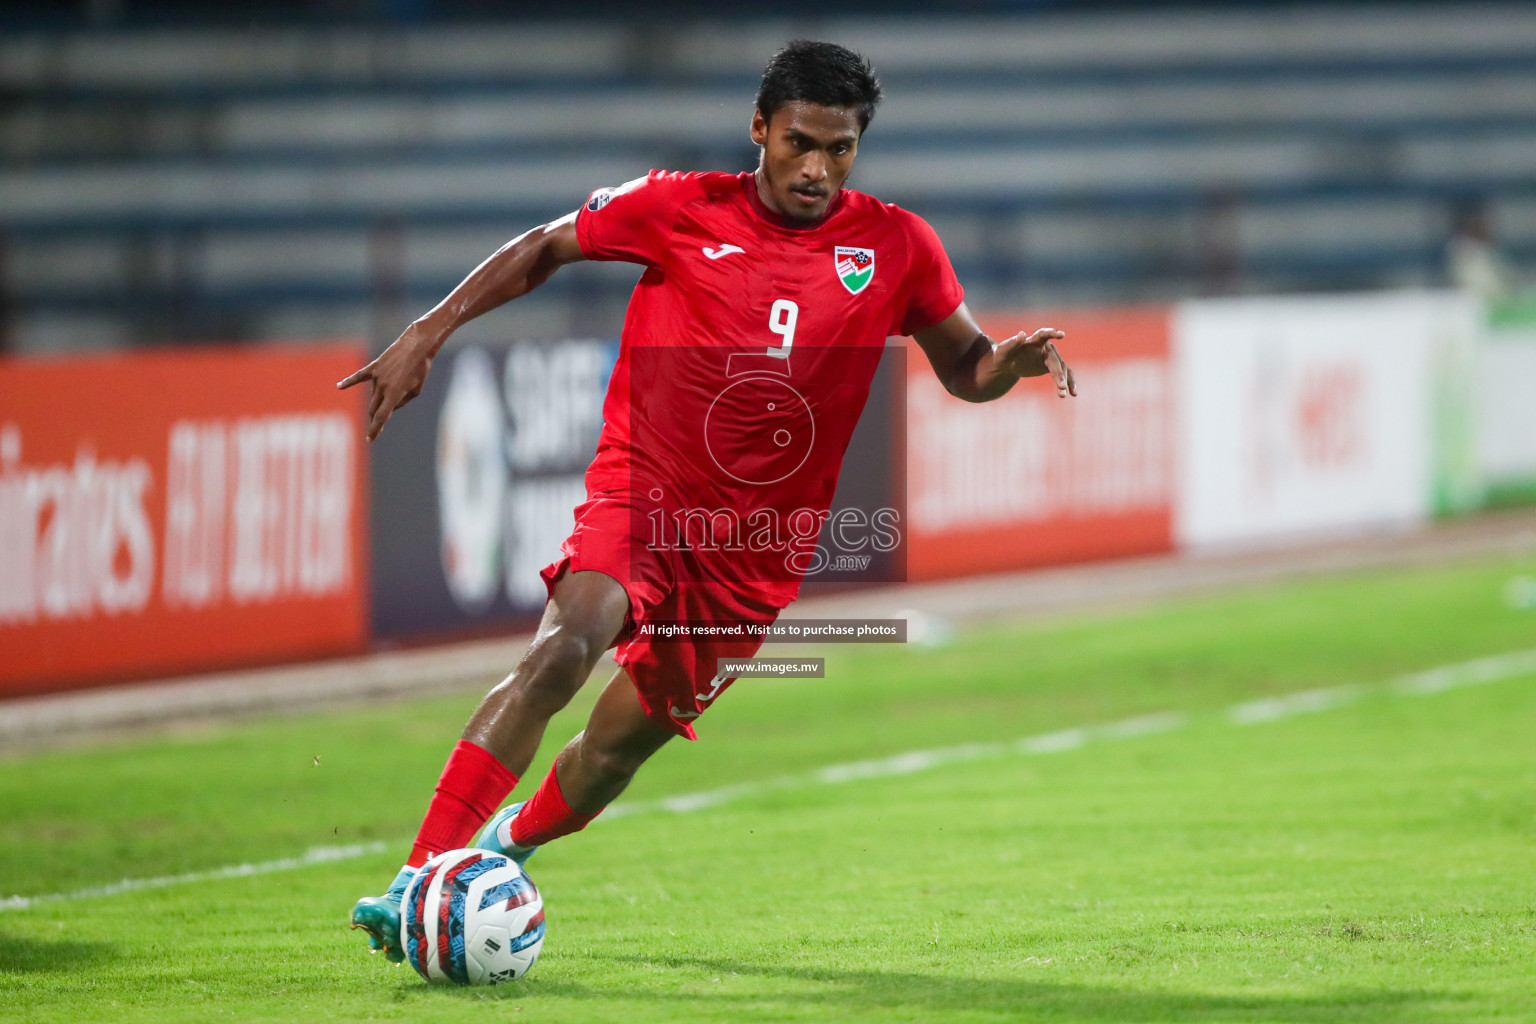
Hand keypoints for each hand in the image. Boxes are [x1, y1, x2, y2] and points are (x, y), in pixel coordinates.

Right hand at [337, 325, 436, 441]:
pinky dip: (349, 382)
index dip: (375, 430)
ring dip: (380, 399)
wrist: (417, 345)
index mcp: (394, 394)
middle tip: (377, 427)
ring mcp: (376, 376)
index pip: (381, 418)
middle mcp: (382, 386)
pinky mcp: (374, 367)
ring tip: (396, 387)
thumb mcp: (416, 390)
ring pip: (373, 394)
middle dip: (375, 419)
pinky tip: (339, 386)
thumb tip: (389, 406)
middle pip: (373, 409)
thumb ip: (401, 401)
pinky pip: (359, 376)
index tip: (370, 440)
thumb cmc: (420, 369)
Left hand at [995, 327, 1075, 397]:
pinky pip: (1064, 374)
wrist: (1006, 363)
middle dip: (1059, 374)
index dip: (1052, 333)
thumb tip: (1022, 334)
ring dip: (1064, 381)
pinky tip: (1073, 393)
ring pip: (1062, 369)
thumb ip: (1012, 343)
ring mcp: (1050, 357)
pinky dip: (1069, 383)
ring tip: (1063, 395)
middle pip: (1055, 360)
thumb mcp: (1004, 350)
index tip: (1062, 335)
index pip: (1044, 334)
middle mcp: (1046, 348)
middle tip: (1061, 386)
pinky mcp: (1052, 367)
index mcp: (1034, 340)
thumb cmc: (1004, 354)